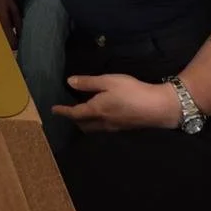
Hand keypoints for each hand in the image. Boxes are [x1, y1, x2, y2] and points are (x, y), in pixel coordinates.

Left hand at [52, 74, 180, 132]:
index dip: (63, 111)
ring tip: (81, 114)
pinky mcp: (123, 128)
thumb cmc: (131, 91)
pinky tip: (100, 116)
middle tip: (67, 111)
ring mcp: (114, 127)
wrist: (157, 108)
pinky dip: (95, 123)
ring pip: (93, 128)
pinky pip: (103, 128)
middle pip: (82, 124)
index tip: (53, 110)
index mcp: (96, 110)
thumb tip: (69, 83)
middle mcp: (102, 122)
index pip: (74, 113)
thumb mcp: (108, 81)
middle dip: (73, 119)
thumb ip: (88, 83)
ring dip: (84, 123)